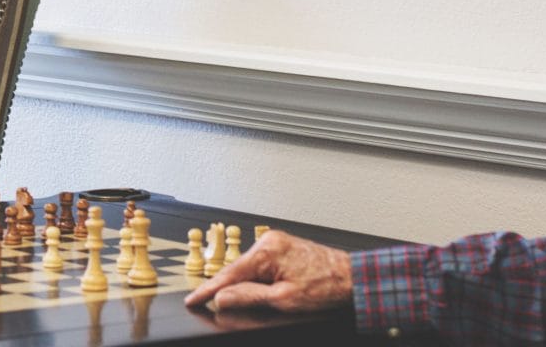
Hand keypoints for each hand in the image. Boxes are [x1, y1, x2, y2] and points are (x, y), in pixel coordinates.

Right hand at [184, 231, 352, 311]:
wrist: (352, 278)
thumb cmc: (325, 286)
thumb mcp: (282, 299)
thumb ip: (249, 297)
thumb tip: (222, 298)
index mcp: (267, 250)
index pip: (228, 274)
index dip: (208, 290)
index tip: (193, 300)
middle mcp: (270, 241)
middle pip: (236, 270)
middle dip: (226, 288)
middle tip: (208, 304)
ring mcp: (276, 243)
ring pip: (248, 268)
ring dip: (244, 285)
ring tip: (251, 300)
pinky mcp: (283, 248)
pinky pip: (260, 265)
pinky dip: (255, 279)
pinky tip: (260, 291)